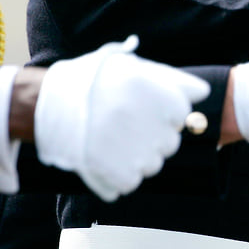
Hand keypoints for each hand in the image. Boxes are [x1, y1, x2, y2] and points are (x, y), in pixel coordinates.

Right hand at [34, 35, 210, 201]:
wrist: (47, 104)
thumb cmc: (92, 82)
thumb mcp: (130, 66)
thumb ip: (170, 79)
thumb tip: (201, 93)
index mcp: (152, 90)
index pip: (182, 111)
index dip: (165, 110)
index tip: (144, 106)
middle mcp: (146, 121)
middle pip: (170, 142)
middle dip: (153, 135)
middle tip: (125, 124)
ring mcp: (132, 151)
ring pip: (153, 164)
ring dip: (138, 156)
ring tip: (113, 139)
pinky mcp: (116, 174)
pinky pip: (132, 182)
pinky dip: (121, 174)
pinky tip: (106, 155)